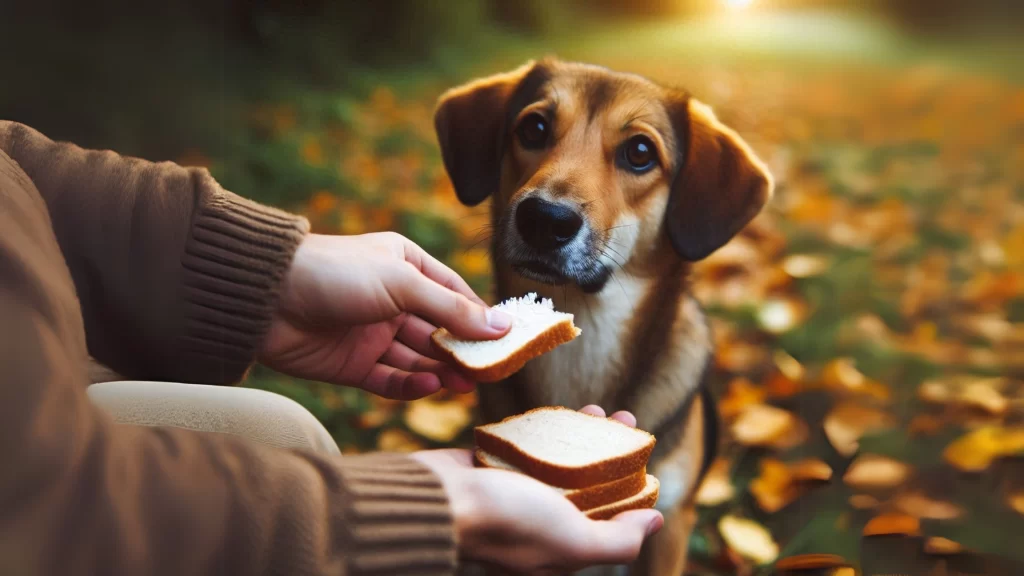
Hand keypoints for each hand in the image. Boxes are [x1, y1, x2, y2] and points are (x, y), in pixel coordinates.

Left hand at [258, 232, 512, 398]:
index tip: (510, 341)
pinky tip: (429, 387)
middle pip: (439, 331)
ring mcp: (371, 333)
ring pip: (418, 358)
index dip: (481, 319)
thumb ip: (452, 310)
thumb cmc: (335, 272)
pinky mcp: (352, 364)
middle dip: (464, 351)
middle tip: (491, 372)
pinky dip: (410, 386)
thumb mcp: (403, 283)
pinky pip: (390, 379)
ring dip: (442, 371)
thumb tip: (502, 326)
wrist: (264, 297)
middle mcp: (391, 300)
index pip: (455, 296)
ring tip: (465, 384)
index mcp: (406, 266)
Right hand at [412, 406, 663, 574]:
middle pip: (587, 484)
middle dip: (611, 450)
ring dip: (583, 434)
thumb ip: (617, 540)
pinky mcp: (493, 469)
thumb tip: (655, 522)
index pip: (607, 520)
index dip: (631, 486)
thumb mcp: (574, 542)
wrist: (437, 498)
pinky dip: (546, 430)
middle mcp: (539, 524)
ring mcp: (515, 495)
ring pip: (559, 461)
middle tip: (626, 419)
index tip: (644, 453)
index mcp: (559, 549)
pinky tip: (560, 412)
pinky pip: (528, 447)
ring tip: (600, 409)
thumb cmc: (506, 522)